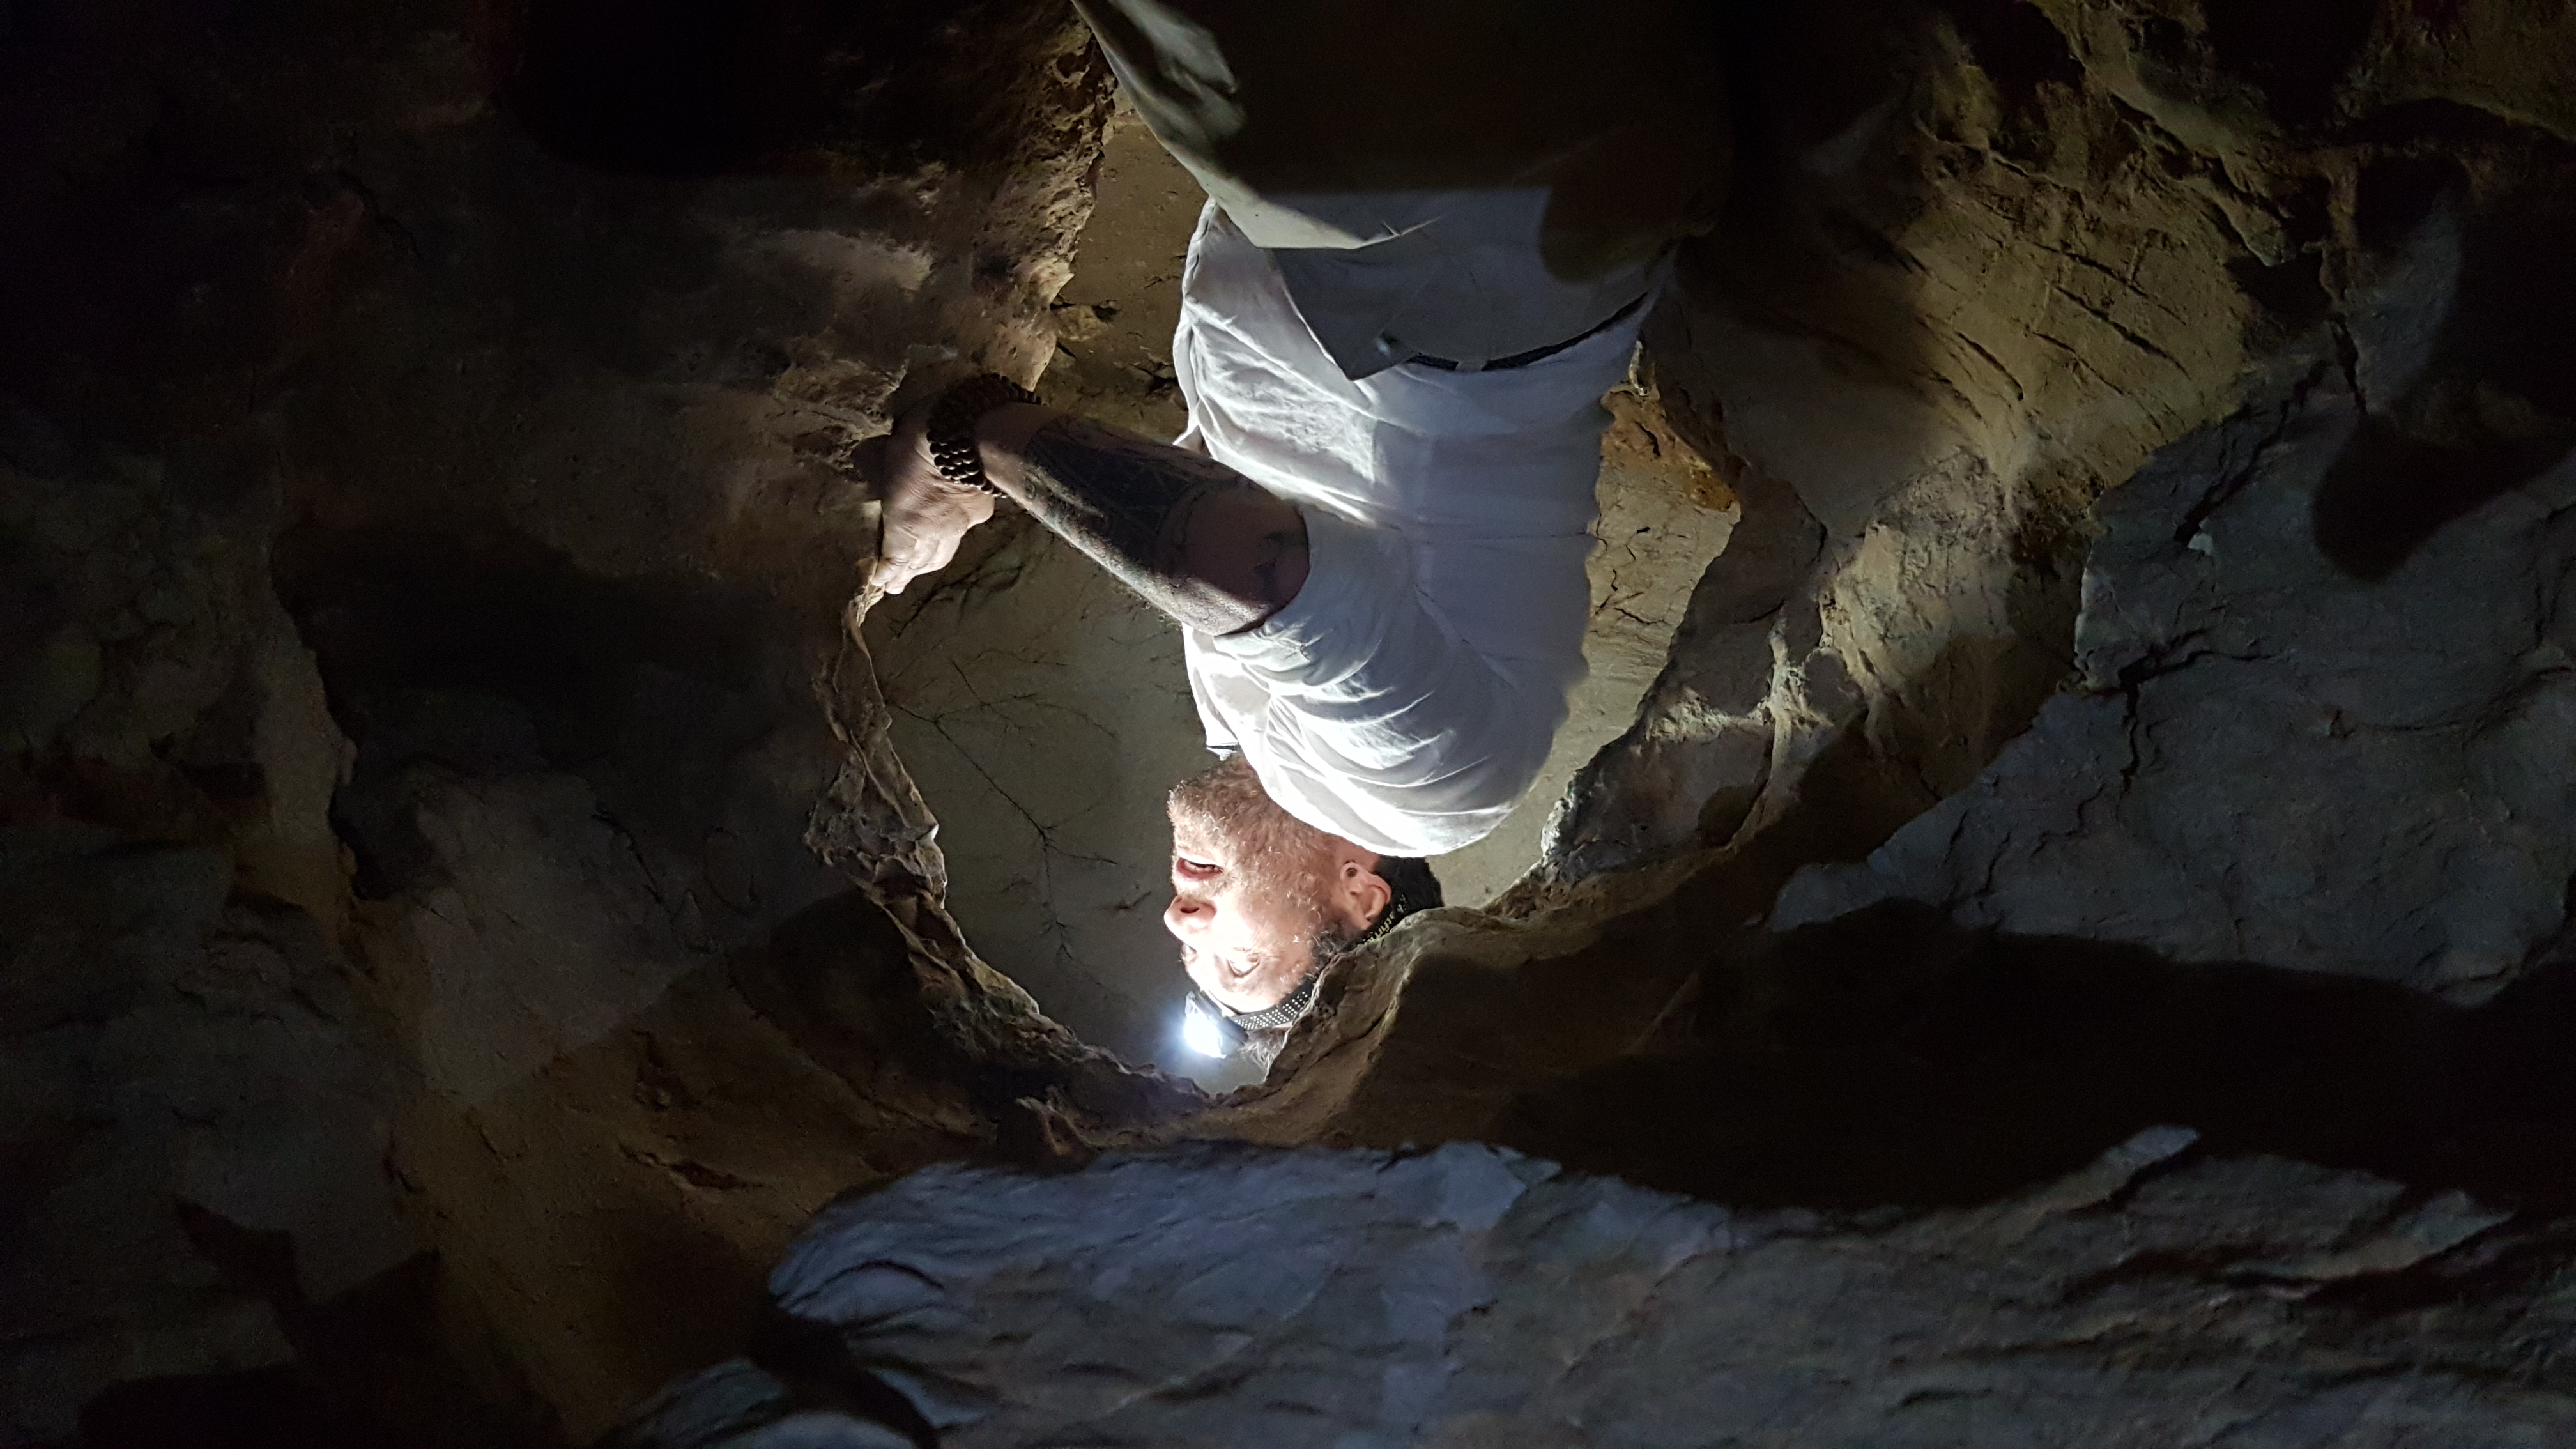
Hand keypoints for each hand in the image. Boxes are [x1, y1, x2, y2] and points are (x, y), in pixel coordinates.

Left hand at [862, 404, 996, 594]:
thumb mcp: (884, 455)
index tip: (881, 584)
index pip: (896, 558)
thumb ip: (877, 470)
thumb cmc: (917, 441)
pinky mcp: (979, 511)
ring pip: (944, 551)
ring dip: (931, 562)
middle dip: (909, 574)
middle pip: (921, 561)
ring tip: (924, 568)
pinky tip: (954, 529)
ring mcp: (958, 523)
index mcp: (904, 522)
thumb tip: (863, 458)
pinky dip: (955, 533)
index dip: (889, 574)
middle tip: (898, 584)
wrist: (965, 436)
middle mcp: (932, 531)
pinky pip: (964, 529)